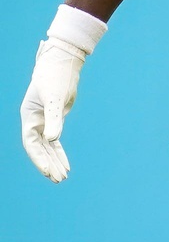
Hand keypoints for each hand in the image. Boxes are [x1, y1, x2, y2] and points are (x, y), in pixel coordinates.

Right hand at [21, 39, 86, 182]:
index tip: (48, 171)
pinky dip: (60, 153)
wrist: (62, 62)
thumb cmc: (55, 76)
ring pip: (47, 147)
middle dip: (48, 164)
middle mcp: (34, 121)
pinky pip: (55, 142)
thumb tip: (52, 139)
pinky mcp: (55, 120)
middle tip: (58, 179)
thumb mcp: (55, 98)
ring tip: (62, 177)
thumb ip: (53, 119)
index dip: (39, 158)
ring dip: (54, 161)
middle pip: (39, 148)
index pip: (31, 143)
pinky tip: (66, 165)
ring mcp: (44, 121)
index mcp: (30, 116)